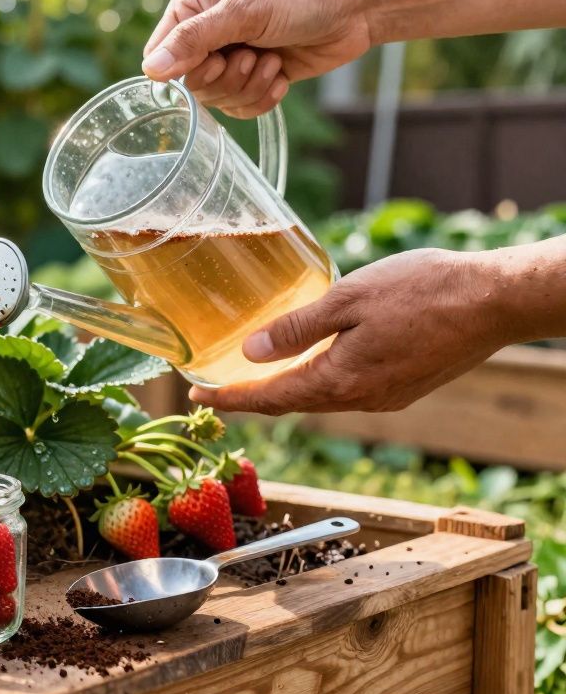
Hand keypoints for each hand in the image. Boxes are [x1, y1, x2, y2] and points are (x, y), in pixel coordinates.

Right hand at [142, 0, 372, 117]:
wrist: (355, 8)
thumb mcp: (243, 12)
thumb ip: (194, 40)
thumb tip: (151, 70)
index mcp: (192, 9)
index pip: (160, 57)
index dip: (184, 69)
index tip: (215, 58)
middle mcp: (207, 35)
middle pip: (190, 85)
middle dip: (225, 78)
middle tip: (250, 56)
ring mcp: (231, 58)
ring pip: (217, 100)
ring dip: (249, 87)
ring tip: (272, 61)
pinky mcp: (255, 78)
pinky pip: (241, 108)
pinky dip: (263, 98)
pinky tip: (281, 75)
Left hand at [188, 249, 508, 413]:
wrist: (496, 301)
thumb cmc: (423, 290)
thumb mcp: (348, 300)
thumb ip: (297, 328)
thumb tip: (249, 352)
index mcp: (340, 381)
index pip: (270, 399)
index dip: (231, 398)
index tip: (197, 394)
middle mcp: (360, 400)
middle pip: (292, 403)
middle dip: (253, 396)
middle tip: (217, 384)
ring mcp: (386, 397)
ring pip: (322, 397)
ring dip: (287, 388)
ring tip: (256, 374)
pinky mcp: (405, 387)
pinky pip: (349, 390)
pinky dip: (320, 380)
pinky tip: (312, 362)